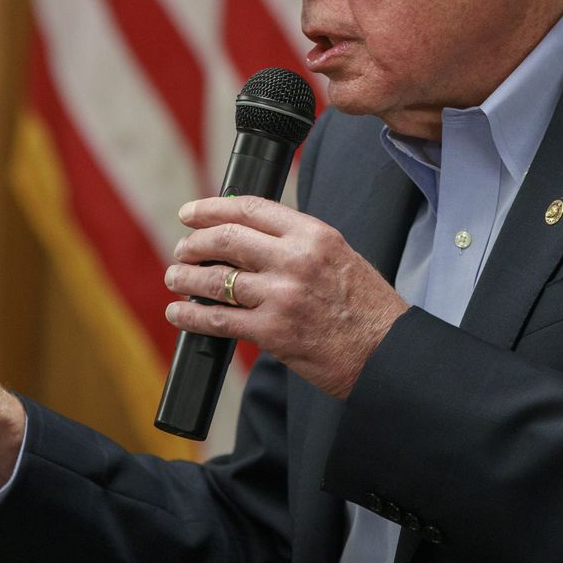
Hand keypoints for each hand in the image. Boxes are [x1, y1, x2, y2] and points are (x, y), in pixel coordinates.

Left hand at [164, 197, 407, 398]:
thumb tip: (253, 237)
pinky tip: (178, 312)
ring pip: (216, 279)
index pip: (250, 209)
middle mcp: (296, 260)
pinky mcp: (272, 332)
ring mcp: (282, 296)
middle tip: (182, 249)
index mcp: (314, 235)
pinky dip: (191, 315)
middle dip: (194, 243)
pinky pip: (219, 319)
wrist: (386, 353)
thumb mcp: (339, 257)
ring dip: (186, 277)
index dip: (212, 208)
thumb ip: (299, 243)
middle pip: (226, 239)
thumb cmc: (367, 308)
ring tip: (175, 278)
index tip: (191, 214)